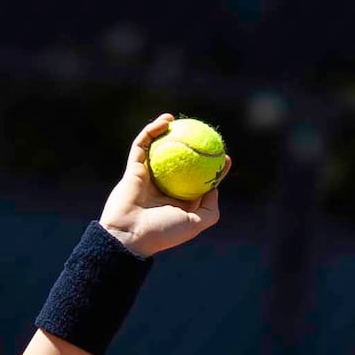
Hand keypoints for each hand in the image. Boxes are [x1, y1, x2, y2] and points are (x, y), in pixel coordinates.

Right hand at [99, 116, 227, 258]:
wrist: (129, 235)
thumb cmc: (162, 232)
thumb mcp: (194, 224)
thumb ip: (210, 208)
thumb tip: (215, 187)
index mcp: (179, 201)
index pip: (199, 180)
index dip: (212, 167)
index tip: (224, 156)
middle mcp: (164, 187)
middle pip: (181, 160)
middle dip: (192, 145)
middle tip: (205, 133)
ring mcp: (148, 177)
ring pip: (159, 149)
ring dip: (169, 132)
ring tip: (179, 119)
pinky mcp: (133, 169)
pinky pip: (143, 145)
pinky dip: (152, 131)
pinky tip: (166, 120)